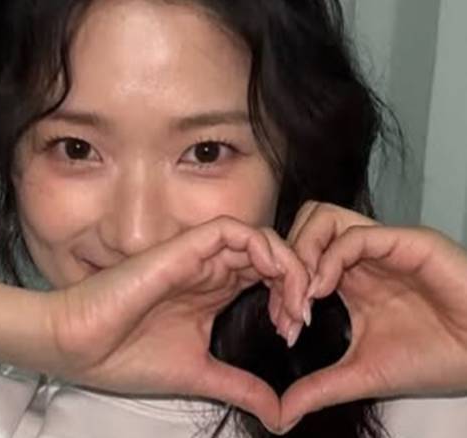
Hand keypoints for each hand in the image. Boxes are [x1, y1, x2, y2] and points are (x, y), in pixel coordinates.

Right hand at [46, 216, 308, 429]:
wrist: (80, 348)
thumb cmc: (127, 358)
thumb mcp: (200, 375)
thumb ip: (241, 387)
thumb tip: (279, 416)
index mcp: (212, 294)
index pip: (266, 279)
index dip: (291, 298)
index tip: (294, 333)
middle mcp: (209, 271)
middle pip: (269, 257)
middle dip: (297, 282)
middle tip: (301, 317)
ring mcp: (197, 258)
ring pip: (258, 239)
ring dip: (287, 264)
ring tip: (294, 301)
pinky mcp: (183, 249)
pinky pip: (232, 230)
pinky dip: (261, 246)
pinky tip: (273, 277)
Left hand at [276, 202, 466, 431]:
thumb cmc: (431, 360)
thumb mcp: (362, 374)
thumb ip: (319, 388)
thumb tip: (279, 417)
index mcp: (349, 276)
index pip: (298, 257)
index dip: (280, 285)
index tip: (282, 324)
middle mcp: (361, 255)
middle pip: (303, 227)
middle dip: (285, 264)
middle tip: (288, 308)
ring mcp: (381, 244)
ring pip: (321, 218)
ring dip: (303, 255)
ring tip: (304, 298)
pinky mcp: (405, 241)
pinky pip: (354, 235)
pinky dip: (328, 260)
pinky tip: (323, 293)